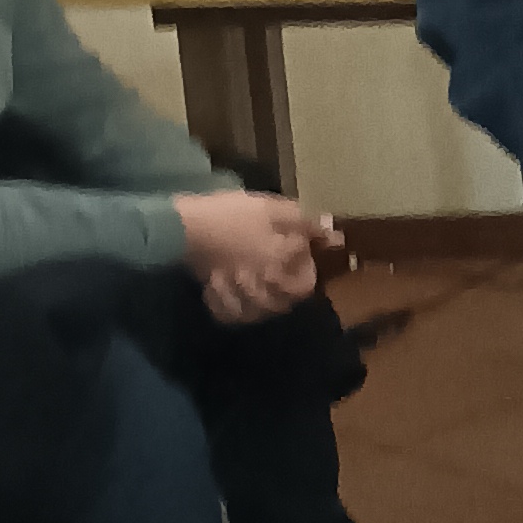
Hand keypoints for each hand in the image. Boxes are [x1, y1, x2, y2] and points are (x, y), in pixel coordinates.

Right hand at [177, 188, 338, 320]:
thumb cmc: (234, 215)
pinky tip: (238, 301)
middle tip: (285, 270)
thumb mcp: (275, 210)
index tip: (303, 251)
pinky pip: (228, 312)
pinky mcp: (214, 291)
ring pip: (256, 311)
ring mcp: (236, 293)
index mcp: (279, 268)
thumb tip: (336, 236)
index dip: (308, 270)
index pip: (305, 285)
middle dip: (288, 290)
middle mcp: (261, 287)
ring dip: (265, 305)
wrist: (186, 225)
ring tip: (265, 287)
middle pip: (282, 303)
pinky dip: (235, 311)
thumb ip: (307, 225)